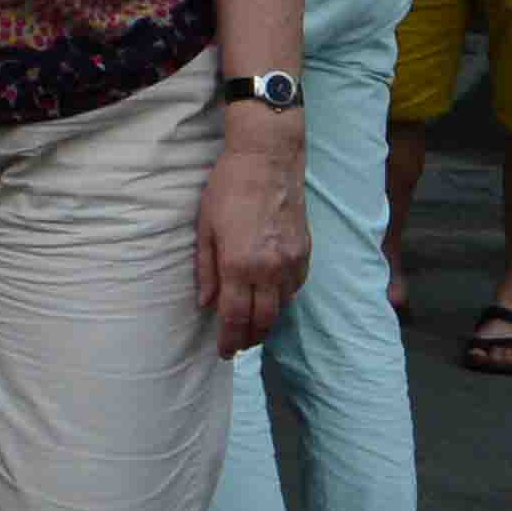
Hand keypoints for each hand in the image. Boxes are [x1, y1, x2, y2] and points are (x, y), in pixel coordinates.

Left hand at [194, 117, 310, 349]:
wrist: (268, 158)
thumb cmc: (229, 187)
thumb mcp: (205, 227)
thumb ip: (206, 269)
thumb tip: (205, 303)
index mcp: (238, 264)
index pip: (234, 317)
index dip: (229, 340)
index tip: (224, 352)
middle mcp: (268, 269)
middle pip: (262, 320)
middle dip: (248, 338)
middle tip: (238, 345)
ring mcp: (291, 262)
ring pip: (281, 308)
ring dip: (266, 321)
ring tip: (253, 326)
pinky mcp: (305, 252)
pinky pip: (296, 288)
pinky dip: (283, 299)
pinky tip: (272, 299)